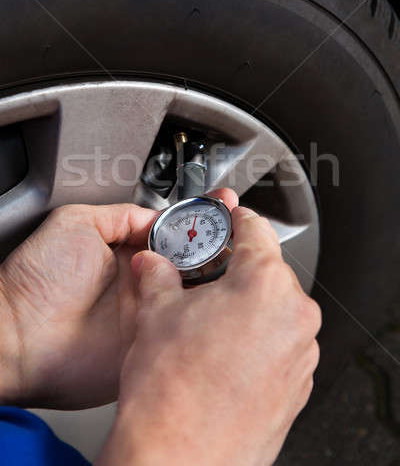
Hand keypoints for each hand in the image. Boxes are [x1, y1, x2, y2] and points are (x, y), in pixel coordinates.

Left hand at [0, 189, 237, 408]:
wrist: (18, 337)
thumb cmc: (37, 280)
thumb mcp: (77, 223)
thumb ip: (121, 215)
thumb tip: (157, 216)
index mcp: (132, 254)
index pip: (177, 233)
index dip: (202, 219)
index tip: (222, 205)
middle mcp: (147, 283)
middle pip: (197, 262)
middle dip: (222, 244)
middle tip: (242, 230)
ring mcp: (153, 314)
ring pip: (199, 295)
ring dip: (221, 278)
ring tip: (240, 256)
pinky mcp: (153, 344)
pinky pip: (187, 330)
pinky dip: (206, 317)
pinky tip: (221, 297)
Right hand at [98, 207, 320, 465]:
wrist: (178, 457)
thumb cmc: (172, 390)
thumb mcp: (157, 312)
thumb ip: (158, 274)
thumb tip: (152, 263)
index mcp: (265, 284)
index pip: (255, 229)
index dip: (234, 218)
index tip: (228, 217)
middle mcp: (295, 316)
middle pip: (267, 272)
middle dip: (235, 270)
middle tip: (204, 279)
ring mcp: (302, 354)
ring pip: (275, 311)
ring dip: (247, 308)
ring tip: (209, 327)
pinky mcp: (298, 385)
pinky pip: (281, 346)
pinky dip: (258, 341)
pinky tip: (224, 357)